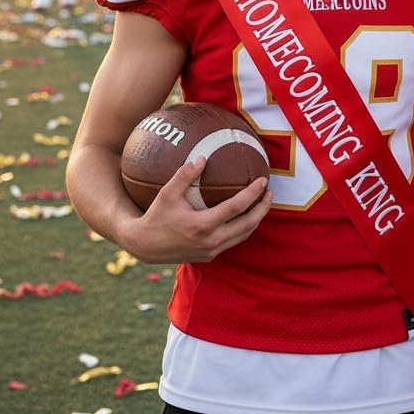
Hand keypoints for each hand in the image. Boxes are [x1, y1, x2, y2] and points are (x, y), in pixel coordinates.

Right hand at [121, 156, 272, 263]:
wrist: (144, 246)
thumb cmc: (156, 216)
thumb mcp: (167, 193)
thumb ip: (185, 175)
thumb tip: (203, 157)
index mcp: (202, 226)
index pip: (236, 208)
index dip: (253, 194)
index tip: (263, 181)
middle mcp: (210, 241)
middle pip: (247, 225)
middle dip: (262, 208)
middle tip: (270, 192)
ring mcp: (211, 251)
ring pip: (243, 235)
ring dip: (256, 219)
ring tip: (263, 203)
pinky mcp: (209, 256)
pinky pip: (233, 242)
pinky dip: (243, 228)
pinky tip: (245, 216)